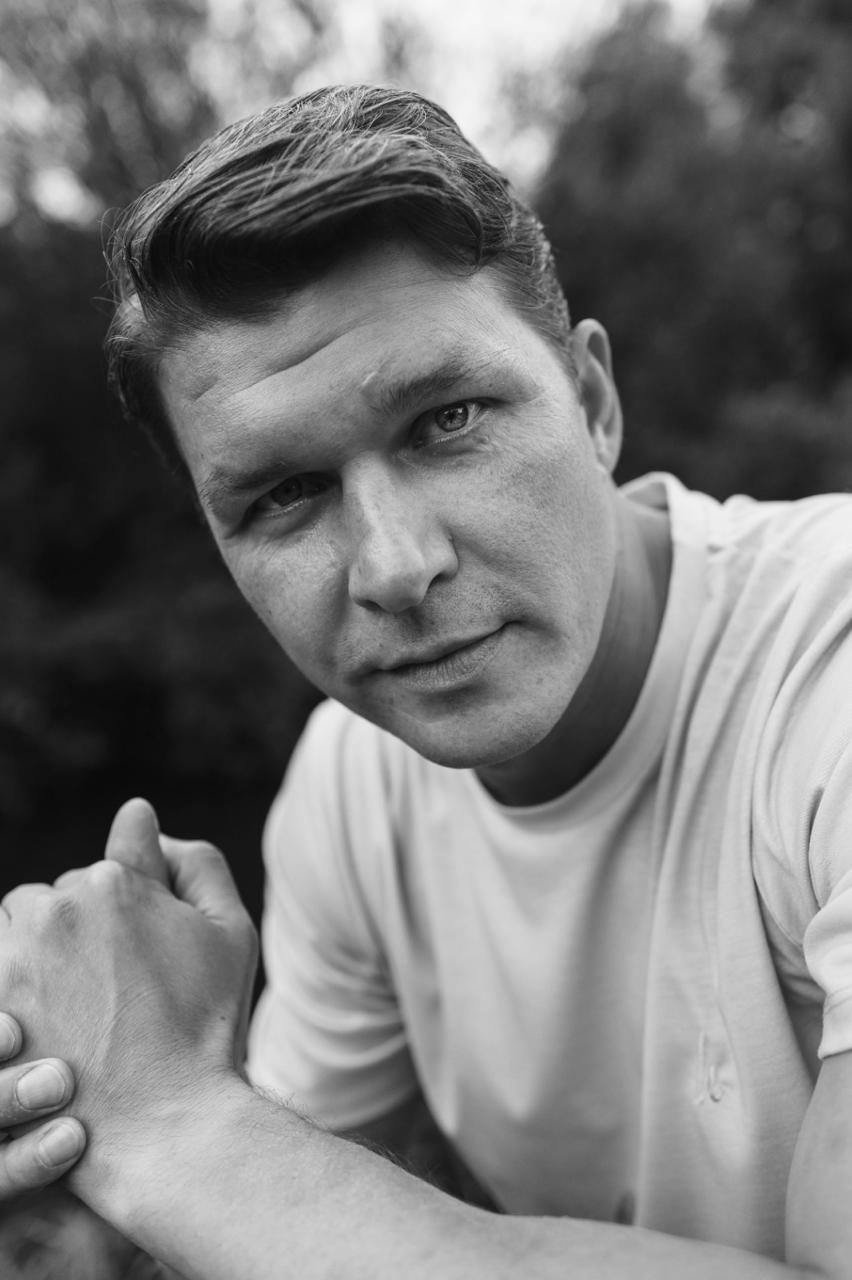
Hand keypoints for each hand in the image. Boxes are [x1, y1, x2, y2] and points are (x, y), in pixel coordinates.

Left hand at [0, 801, 257, 1203]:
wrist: (163, 1124)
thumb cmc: (205, 1026)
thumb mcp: (230, 930)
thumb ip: (190, 862)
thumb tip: (136, 816)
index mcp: (115, 881)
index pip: (105, 868)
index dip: (125, 909)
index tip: (132, 957)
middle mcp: (56, 907)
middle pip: (50, 899)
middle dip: (74, 930)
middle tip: (111, 992)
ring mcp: (12, 959)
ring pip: (11, 932)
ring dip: (33, 956)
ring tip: (73, 1013)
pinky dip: (14, 999)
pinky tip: (45, 1032)